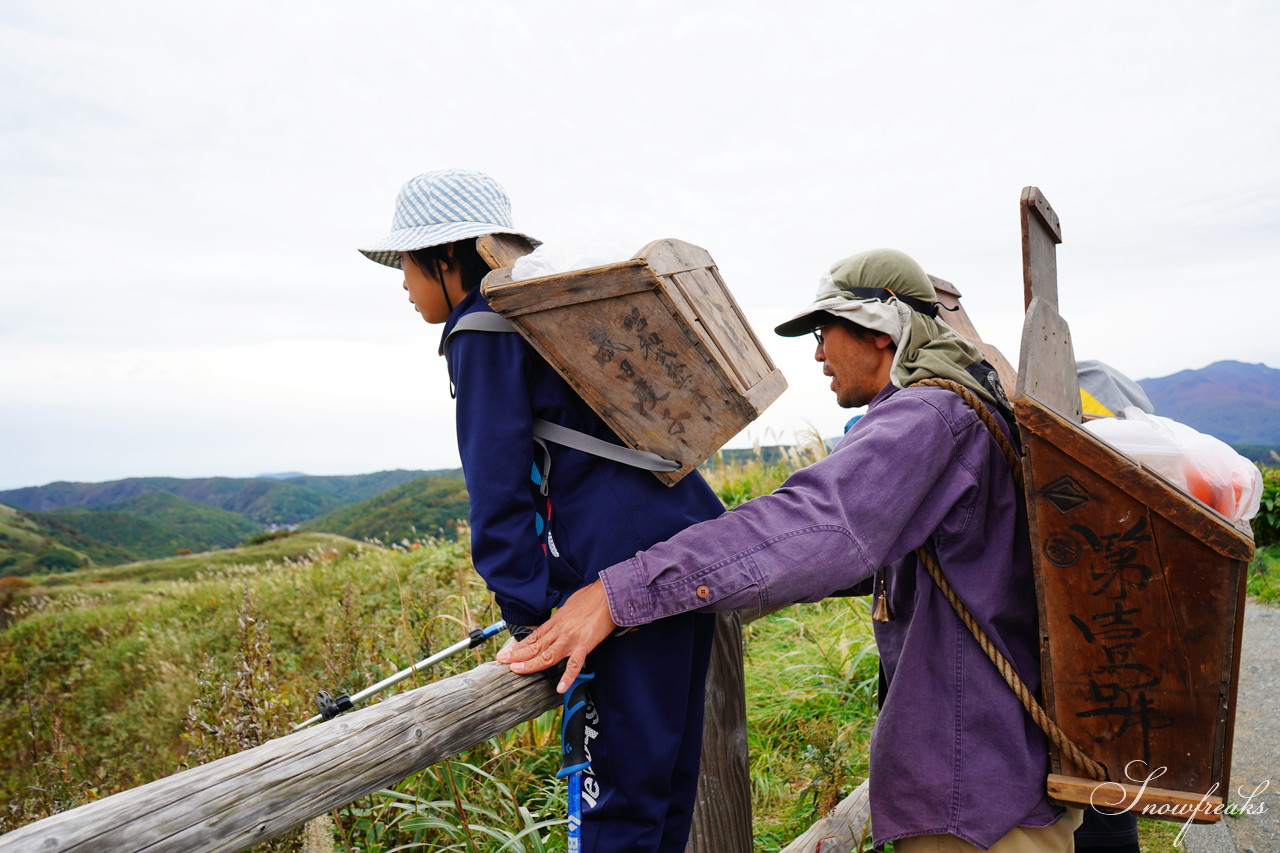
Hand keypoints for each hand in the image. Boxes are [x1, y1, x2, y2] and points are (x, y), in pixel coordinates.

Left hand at [496, 579, 616, 692]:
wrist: (608, 594)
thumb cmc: (591, 598)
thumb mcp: (570, 606)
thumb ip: (562, 618)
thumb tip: (558, 623)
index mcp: (556, 622)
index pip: (533, 637)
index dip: (519, 647)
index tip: (506, 653)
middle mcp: (560, 631)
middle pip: (535, 646)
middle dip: (517, 655)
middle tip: (502, 661)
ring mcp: (571, 639)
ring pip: (547, 655)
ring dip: (531, 664)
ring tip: (517, 671)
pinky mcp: (584, 644)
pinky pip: (575, 664)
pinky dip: (568, 677)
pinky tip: (560, 687)